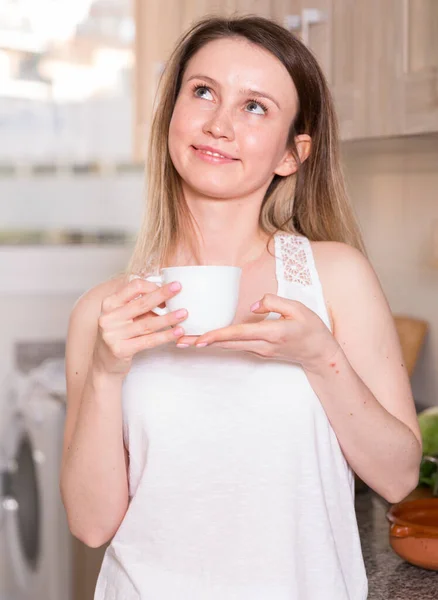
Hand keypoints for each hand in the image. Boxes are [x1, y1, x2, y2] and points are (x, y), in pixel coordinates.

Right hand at [93, 277, 186, 377]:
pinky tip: (178, 332)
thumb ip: (140, 306)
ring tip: (184, 313)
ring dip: (168, 318)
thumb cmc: (118, 335)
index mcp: (109, 303)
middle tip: (179, 288)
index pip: (133, 287)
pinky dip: (165, 336)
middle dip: (162, 295)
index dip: (152, 286)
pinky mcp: (120, 350)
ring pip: (147, 324)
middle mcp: (108, 317)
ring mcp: (113, 334)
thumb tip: (165, 294)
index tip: (167, 287)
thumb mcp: (123, 316)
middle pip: (141, 303)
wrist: (104, 364)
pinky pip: (148, 341)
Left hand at [177, 293, 338, 370]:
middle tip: (178, 341)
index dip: (217, 336)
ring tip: (184, 342)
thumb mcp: (299, 309)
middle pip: (226, 344)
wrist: (320, 354)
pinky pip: (235, 347)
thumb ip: (275, 302)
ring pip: (228, 347)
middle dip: (202, 343)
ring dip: (206, 345)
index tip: (199, 339)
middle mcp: (262, 345)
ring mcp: (260, 351)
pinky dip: (218, 344)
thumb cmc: (311, 329)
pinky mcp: (259, 351)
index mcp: (272, 333)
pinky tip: (205, 341)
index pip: (239, 334)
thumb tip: (253, 306)